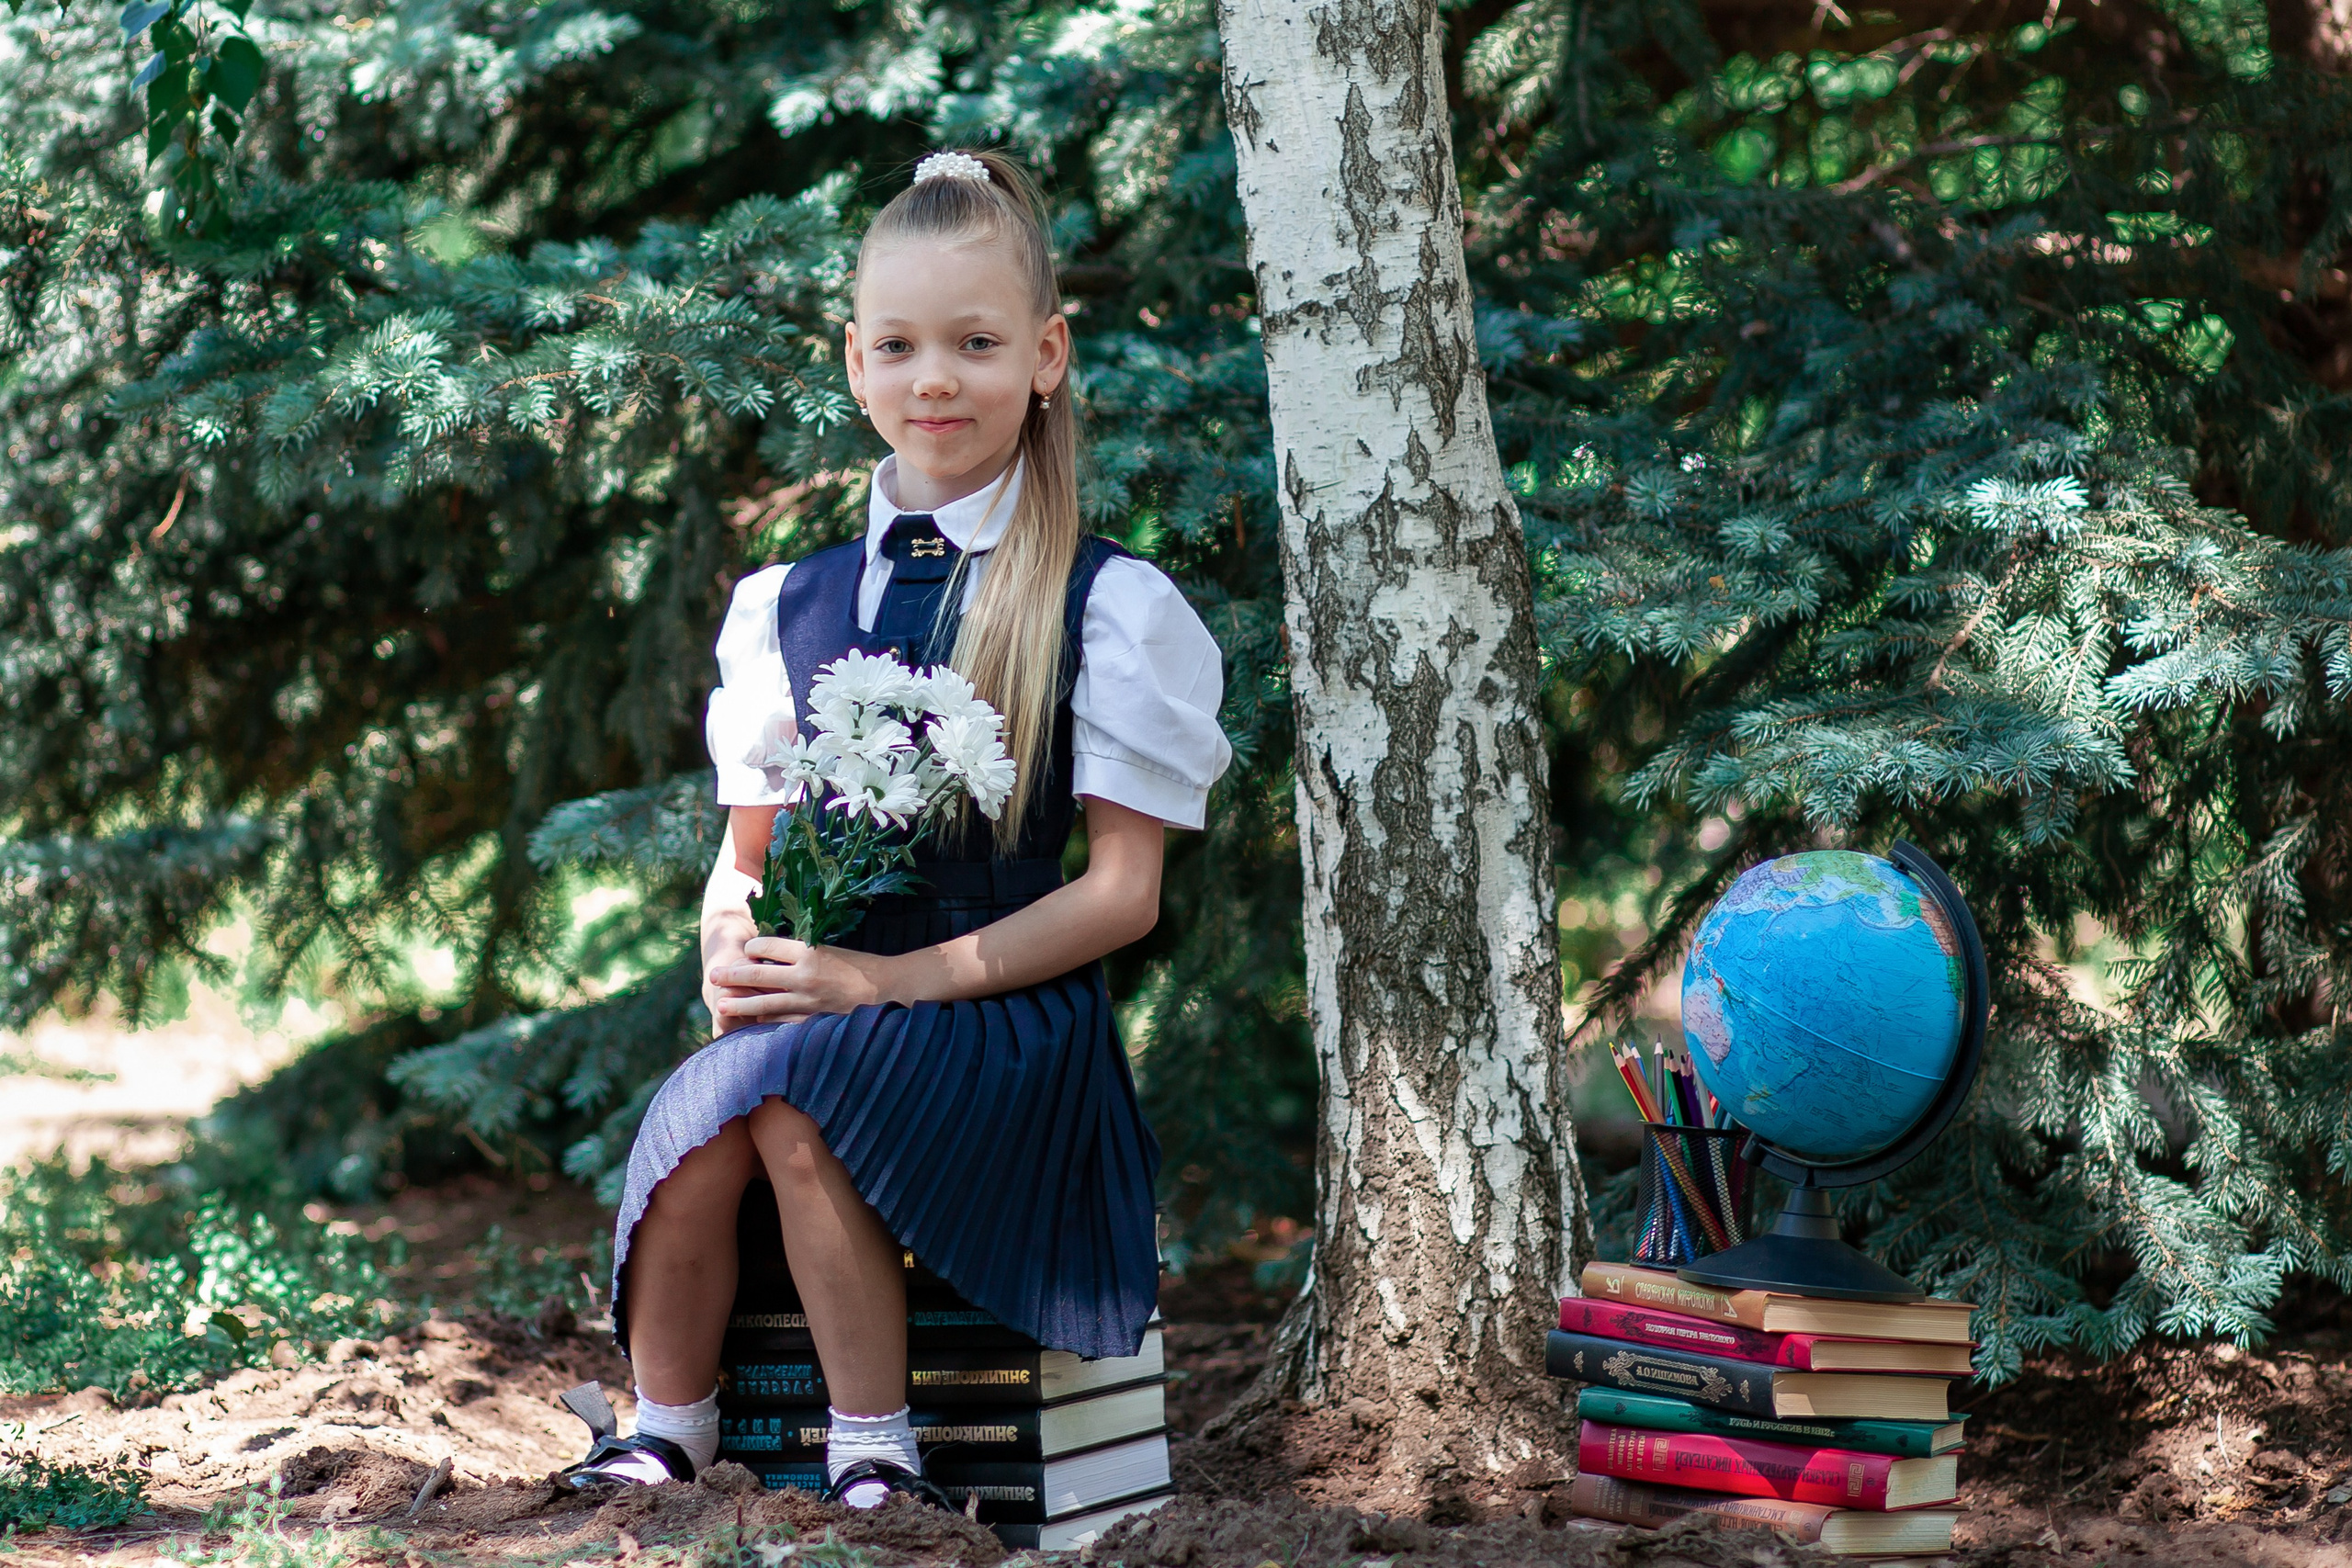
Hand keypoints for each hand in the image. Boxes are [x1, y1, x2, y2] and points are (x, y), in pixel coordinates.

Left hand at [707, 937, 904, 1029]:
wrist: (891, 989)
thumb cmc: (862, 967)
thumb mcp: (831, 950)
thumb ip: (803, 954)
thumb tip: (772, 956)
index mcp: (809, 951)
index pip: (767, 946)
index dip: (752, 947)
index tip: (746, 950)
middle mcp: (804, 975)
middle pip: (757, 975)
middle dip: (732, 975)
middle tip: (713, 976)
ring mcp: (807, 1001)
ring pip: (763, 1003)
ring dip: (740, 1005)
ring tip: (721, 1006)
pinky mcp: (813, 1021)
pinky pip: (782, 1023)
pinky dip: (766, 1023)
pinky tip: (753, 1025)